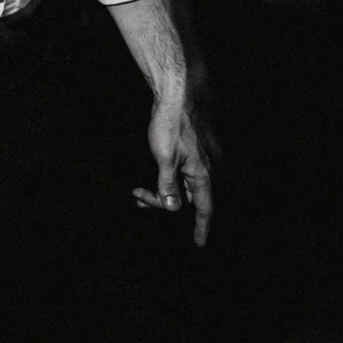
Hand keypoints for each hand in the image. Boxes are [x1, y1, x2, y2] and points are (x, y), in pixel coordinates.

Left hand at [131, 90, 215, 245]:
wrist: (173, 100)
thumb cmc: (170, 126)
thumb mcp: (165, 158)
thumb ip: (168, 184)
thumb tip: (172, 208)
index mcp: (201, 175)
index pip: (204, 209)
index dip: (201, 227)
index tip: (199, 243)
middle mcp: (201, 172)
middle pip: (187, 200)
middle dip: (164, 206)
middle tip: (140, 201)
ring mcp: (194, 164)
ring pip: (180, 189)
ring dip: (160, 194)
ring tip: (138, 193)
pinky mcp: (186, 156)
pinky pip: (177, 178)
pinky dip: (163, 183)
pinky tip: (149, 183)